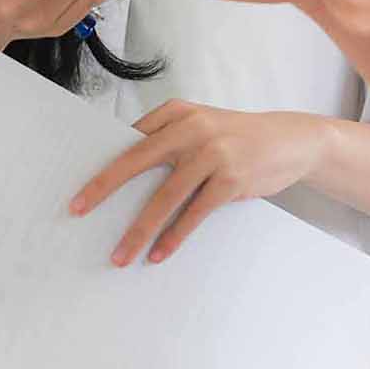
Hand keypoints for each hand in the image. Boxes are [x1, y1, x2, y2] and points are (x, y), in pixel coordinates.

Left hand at [68, 100, 328, 263]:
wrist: (291, 140)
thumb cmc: (236, 138)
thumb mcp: (200, 127)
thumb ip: (167, 142)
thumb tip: (123, 178)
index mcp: (176, 112)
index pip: (129, 139)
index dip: (102, 163)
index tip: (79, 187)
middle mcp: (191, 128)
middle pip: (136, 160)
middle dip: (103, 187)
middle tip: (78, 210)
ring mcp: (213, 153)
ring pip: (165, 196)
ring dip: (139, 230)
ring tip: (120, 255)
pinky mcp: (231, 179)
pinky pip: (194, 213)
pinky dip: (174, 236)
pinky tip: (159, 254)